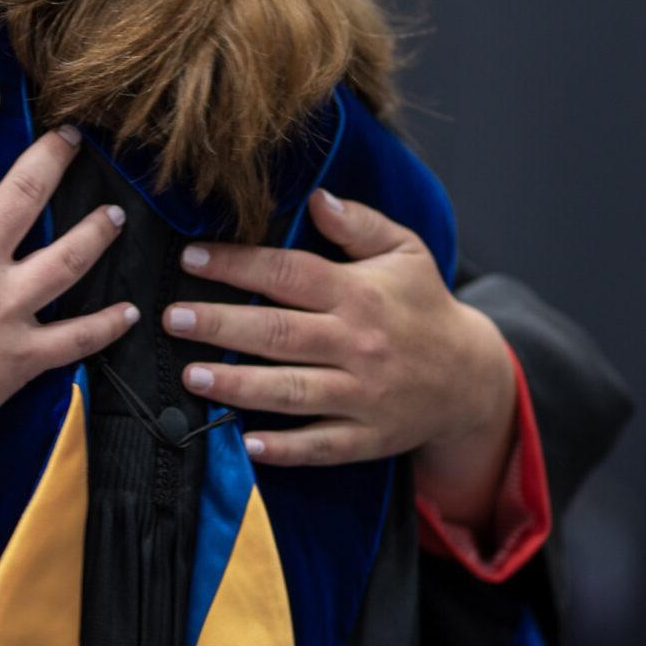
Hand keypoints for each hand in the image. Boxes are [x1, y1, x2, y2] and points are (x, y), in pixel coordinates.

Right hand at [0, 84, 133, 645]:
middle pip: (26, 194)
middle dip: (53, 158)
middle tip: (74, 136)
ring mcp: (7, 307)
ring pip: (67, 260)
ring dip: (94, 232)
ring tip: (115, 212)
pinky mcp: (22, 354)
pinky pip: (74, 338)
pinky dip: (104, 326)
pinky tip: (129, 313)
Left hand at [163, 189, 517, 521]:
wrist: (471, 377)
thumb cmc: (424, 307)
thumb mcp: (406, 252)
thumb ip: (359, 224)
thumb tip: (315, 198)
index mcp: (359, 294)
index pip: (289, 273)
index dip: (238, 264)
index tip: (191, 258)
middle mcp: (358, 344)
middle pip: (281, 333)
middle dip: (222, 325)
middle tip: (173, 320)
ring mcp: (362, 395)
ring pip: (292, 390)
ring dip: (239, 385)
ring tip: (192, 376)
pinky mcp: (366, 437)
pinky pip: (321, 445)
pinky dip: (285, 448)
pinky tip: (246, 443)